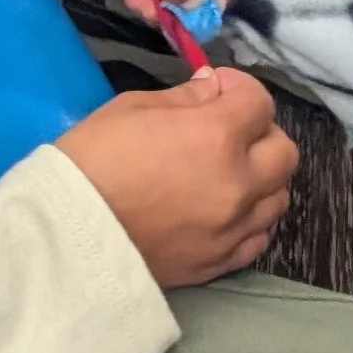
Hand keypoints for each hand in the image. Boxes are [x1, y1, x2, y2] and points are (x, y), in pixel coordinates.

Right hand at [56, 68, 295, 285]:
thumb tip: (213, 90)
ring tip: (228, 174)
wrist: (68, 235)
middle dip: (261, 132)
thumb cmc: (93, 160)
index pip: (259, 102)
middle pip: (284, 152)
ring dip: (261, 178)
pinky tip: (224, 211)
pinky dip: (251, 219)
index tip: (216, 91)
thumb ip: (184, 98)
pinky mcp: (221, 263)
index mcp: (217, 136)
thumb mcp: (132, 108)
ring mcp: (233, 228)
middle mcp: (238, 183)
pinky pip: (260, 238)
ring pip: (279, 198)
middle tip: (228, 131)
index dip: (239, 89)